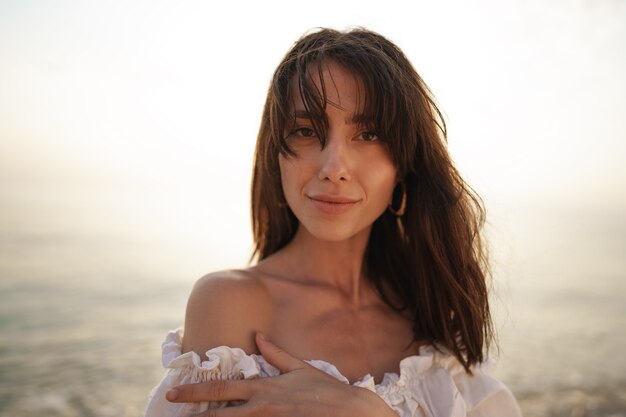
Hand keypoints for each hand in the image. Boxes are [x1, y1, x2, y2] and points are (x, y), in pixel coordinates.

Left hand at [165, 333, 396, 416]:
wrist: (350, 413)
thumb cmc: (326, 391)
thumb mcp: (300, 368)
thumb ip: (276, 353)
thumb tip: (258, 335)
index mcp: (263, 388)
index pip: (220, 389)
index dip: (194, 392)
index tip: (174, 393)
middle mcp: (260, 408)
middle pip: (216, 415)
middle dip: (193, 416)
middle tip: (172, 415)